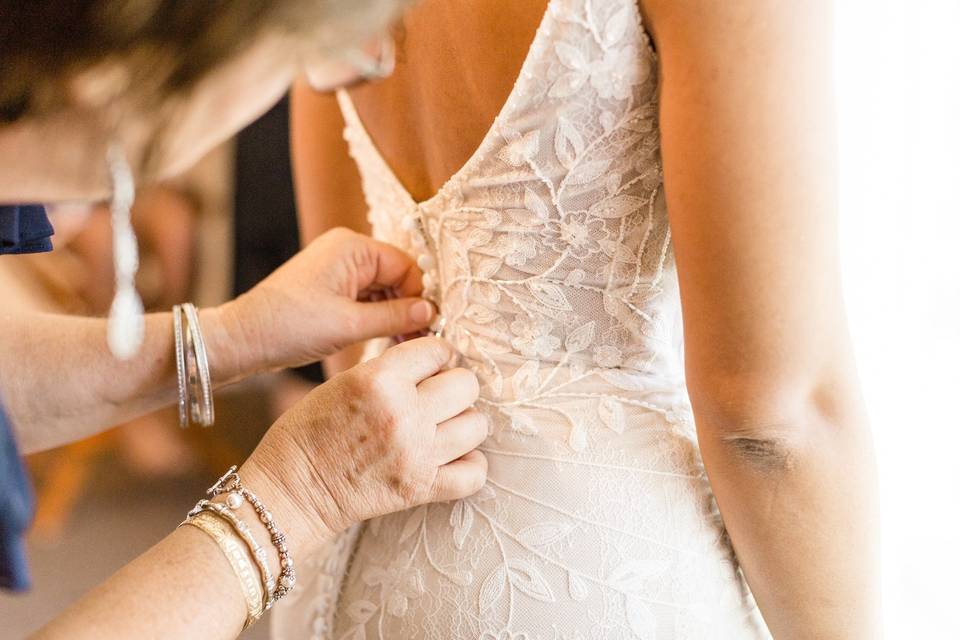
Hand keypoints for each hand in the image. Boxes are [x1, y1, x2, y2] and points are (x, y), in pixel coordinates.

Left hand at [215, 227, 434, 379]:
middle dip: (409, 307)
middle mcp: (346, 251)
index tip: (429, 327)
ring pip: (383, 290)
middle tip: (419, 341)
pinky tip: (386, 340)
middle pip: (397, 277)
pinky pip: (366, 298)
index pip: (406, 266)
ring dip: (394, 315)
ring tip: (403, 345)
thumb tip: (431, 312)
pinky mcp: (331, 287)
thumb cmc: (289, 326)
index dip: (420, 297)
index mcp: (352, 247)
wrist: (243, 339)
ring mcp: (338, 269)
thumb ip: (395, 316)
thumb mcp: (349, 324)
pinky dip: (377, 317)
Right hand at [239, 337, 487, 555]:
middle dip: (454, 387)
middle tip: (438, 397)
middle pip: (466, 385)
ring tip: (444, 428)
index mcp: (380, 380)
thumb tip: (433, 361)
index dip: (436, 357)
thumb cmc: (308, 432)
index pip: (437, 351)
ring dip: (463, 424)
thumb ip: (389, 370)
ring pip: (476, 425)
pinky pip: (474, 473)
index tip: (430, 367)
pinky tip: (453, 459)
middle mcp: (403, 414)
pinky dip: (470, 466)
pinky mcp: (420, 488)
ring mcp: (416, 453)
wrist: (290, 490)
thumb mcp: (342, 382)